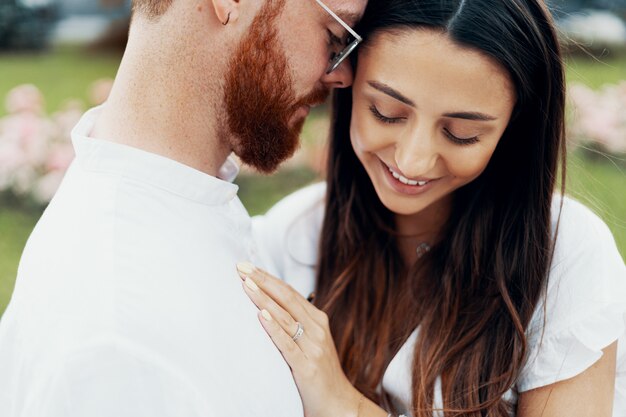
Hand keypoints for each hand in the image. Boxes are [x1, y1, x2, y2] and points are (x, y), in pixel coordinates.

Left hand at [236, 262, 362, 416]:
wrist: (339, 403)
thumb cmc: (320, 372)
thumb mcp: (312, 342)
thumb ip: (296, 323)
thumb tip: (270, 305)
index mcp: (318, 320)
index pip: (289, 292)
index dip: (268, 278)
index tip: (249, 267)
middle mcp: (317, 329)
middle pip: (286, 298)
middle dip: (262, 281)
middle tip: (242, 267)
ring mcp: (313, 347)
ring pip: (285, 316)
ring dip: (263, 298)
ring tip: (246, 284)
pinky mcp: (306, 366)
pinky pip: (287, 343)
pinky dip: (274, 328)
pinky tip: (261, 316)